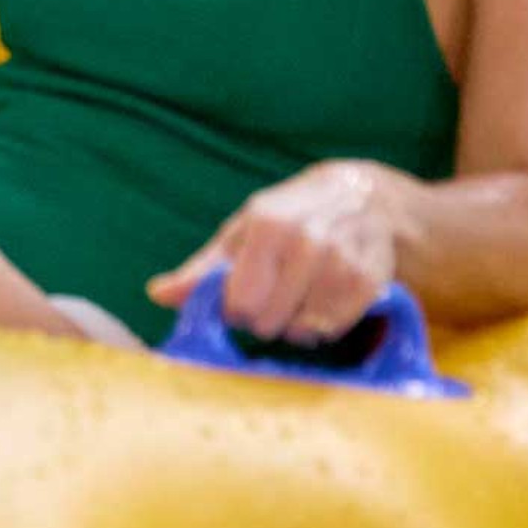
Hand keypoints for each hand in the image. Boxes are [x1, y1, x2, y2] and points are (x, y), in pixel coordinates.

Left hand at [147, 161, 398, 343]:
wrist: (359, 198)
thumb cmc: (284, 220)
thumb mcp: (238, 236)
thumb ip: (200, 271)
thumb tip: (157, 294)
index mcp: (269, 225)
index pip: (240, 301)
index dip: (234, 310)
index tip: (239, 299)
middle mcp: (309, 240)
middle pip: (270, 320)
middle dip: (263, 319)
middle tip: (270, 299)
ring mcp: (344, 261)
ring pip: (304, 328)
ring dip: (294, 326)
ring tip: (294, 301)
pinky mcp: (370, 281)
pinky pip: (335, 327)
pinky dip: (321, 327)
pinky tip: (318, 307)